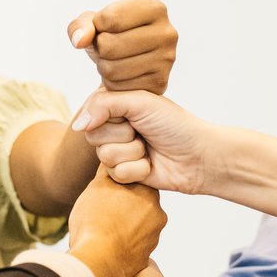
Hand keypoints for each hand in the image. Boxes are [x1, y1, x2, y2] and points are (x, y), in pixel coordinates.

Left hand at [67, 0, 177, 93]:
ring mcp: (166, 60)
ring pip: (112, 69)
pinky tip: (121, 74)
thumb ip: (80, 25)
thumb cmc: (113, 34)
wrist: (131, 60)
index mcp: (154, 8)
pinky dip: (111, 83)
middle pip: (109, 45)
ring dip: (103, 66)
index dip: (97, 25)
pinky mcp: (160, 83)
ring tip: (113, 60)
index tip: (105, 27)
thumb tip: (80, 40)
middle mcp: (167, 33)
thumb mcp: (94, 22)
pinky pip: (118, 88)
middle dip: (99, 48)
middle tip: (107, 47)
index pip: (110, 17)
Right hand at [67, 170, 165, 276]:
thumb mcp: (98, 186)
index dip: (119, 186)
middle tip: (101, 212)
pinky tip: (106, 245)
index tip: (106, 192)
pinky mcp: (146, 259)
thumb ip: (109, 171)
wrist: (97, 261)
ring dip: (123, 227)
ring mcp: (154, 238)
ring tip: (102, 231)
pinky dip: (123, 245)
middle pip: (138, 205)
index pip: (136, 182)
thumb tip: (112, 159)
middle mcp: (158, 214)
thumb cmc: (95, 220)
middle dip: (123, 207)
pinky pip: (133, 246)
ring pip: (137, 226)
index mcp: (149, 193)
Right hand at [72, 89, 220, 194]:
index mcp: (116, 106)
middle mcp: (114, 128)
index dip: (111, 116)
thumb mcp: (140, 102)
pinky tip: (151, 165)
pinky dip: (137, 170)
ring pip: (104, 156)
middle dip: (123, 136)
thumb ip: (103, 105)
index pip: (91, 112)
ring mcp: (119, 151)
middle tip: (143, 132)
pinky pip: (116, 174)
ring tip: (149, 149)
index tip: (132, 114)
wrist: (199, 156)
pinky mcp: (125, 174)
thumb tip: (77, 126)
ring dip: (132, 153)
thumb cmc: (174, 124)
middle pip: (92, 136)